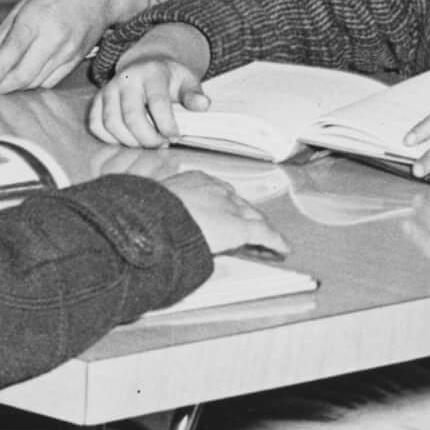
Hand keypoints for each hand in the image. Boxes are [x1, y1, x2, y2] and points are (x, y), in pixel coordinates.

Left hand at [0, 0, 146, 93]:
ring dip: (19, 85)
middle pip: (24, 74)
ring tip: (8, 77)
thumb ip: (2, 32)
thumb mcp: (26, 0)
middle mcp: (53, 37)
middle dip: (4, 86)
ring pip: (37, 82)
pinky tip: (28, 73)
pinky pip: (52, 81)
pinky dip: (36, 82)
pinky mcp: (76, 60)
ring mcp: (67, 51)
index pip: (12, 51)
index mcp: (36, 18)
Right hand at [87, 24, 213, 147]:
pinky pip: (96, 124)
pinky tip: (128, 139)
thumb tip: (203, 105)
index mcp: (152, 72)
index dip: (167, 125)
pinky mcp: (97, 99)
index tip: (175, 136)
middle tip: (162, 144)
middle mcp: (126, 79)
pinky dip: (110, 138)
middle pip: (132, 117)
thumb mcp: (187, 80)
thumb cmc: (168, 77)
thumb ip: (194, 94)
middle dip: (148, 139)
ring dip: (130, 141)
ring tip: (146, 142)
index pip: (157, 102)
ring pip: (111, 123)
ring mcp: (108, 89)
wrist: (145, 63)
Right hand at [159, 170, 287, 257]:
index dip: (228, 205)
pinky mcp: (239, 227)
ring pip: (254, 218)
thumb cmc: (147, 213)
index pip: (220, 192)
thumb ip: (165, 210)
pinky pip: (265, 234)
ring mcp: (229, 206)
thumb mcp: (154, 205)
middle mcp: (216, 189)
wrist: (153, 221)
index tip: (229, 212)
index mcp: (194, 180)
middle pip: (240, 203)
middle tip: (253, 228)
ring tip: (270, 242)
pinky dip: (276, 241)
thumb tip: (159, 221)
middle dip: (248, 216)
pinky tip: (282, 249)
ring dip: (262, 229)